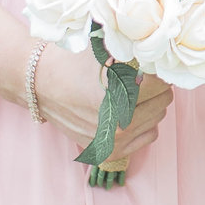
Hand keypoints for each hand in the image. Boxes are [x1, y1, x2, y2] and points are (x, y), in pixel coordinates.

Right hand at [32, 45, 173, 174]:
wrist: (38, 84)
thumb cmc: (72, 62)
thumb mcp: (107, 52)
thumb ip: (138, 57)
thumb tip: (165, 60)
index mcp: (117, 95)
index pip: (162, 83)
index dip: (156, 70)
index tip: (149, 66)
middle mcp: (118, 123)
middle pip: (163, 100)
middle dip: (155, 87)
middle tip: (138, 79)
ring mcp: (113, 141)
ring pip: (157, 118)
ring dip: (149, 104)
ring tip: (129, 94)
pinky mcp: (109, 152)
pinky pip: (149, 135)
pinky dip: (143, 123)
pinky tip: (126, 112)